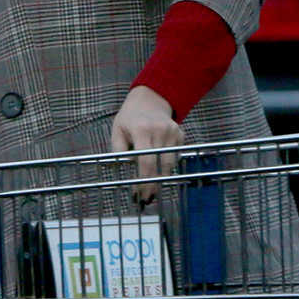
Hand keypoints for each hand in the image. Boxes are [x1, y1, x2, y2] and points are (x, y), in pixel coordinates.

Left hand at [110, 84, 183, 199]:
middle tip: (147, 199)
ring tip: (152, 190)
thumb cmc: (130, 118)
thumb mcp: (117, 131)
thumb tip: (121, 174)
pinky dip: (167, 166)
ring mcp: (173, 132)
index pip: (146, 161)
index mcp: (141, 130)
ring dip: (161, 179)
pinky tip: (160, 171)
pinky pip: (175, 157)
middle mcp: (160, 131)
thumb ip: (118, 151)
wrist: (150, 100)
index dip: (143, 180)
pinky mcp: (180, 134)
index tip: (139, 194)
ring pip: (170, 164)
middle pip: (160, 165)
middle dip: (153, 185)